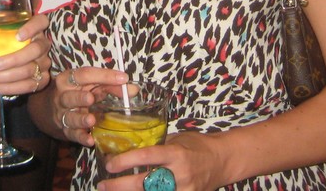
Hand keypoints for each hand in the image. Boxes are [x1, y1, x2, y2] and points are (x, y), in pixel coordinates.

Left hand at [0, 13, 51, 95]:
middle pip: (35, 50)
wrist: (12, 62)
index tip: (17, 36)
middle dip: (13, 59)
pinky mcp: (42, 79)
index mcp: (35, 27)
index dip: (31, 28)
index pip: (41, 22)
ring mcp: (45, 62)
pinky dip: (11, 89)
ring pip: (31, 71)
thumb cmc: (2, 42)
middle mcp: (43, 43)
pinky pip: (30, 86)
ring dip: (6, 78)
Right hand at [51, 67, 127, 146]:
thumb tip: (133, 90)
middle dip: (79, 98)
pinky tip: (90, 140)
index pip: (84, 74)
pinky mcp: (65, 130)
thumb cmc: (76, 92)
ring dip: (80, 119)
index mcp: (69, 79)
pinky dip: (81, 138)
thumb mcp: (89, 85)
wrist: (50, 108)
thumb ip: (111, 85)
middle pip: (70, 97)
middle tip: (91, 98)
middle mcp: (62, 96)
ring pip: (69, 117)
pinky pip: (72, 134)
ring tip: (91, 120)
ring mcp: (62, 114)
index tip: (123, 78)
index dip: (103, 75)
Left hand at [96, 135, 219, 190]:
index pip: (148, 156)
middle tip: (103, 184)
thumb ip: (157, 145)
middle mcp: (180, 173)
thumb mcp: (177, 139)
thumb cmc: (198, 145)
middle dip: (121, 185)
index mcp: (176, 153)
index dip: (127, 160)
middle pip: (146, 183)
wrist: (223, 160)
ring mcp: (185, 189)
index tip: (110, 164)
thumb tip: (131, 146)